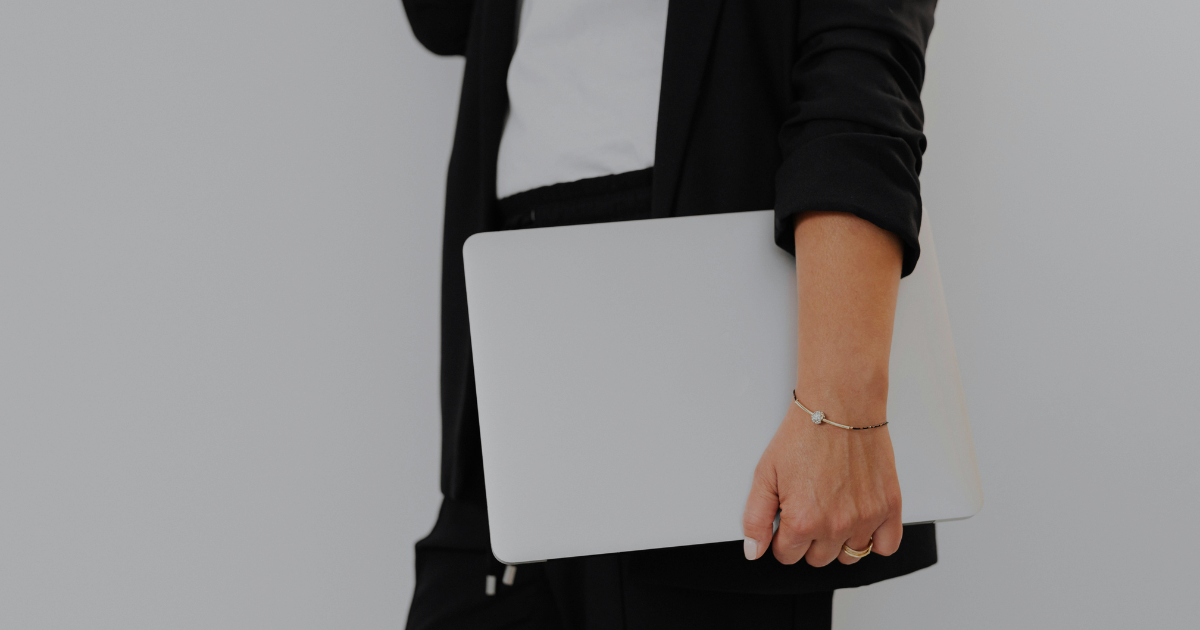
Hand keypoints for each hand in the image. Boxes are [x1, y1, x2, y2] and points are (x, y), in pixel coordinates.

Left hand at [742, 392, 902, 565]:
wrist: (840, 407)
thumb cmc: (804, 435)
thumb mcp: (765, 474)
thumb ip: (755, 518)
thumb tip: (754, 550)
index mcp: (802, 521)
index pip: (787, 555)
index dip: (783, 537)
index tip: (788, 518)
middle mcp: (835, 525)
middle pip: (817, 559)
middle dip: (809, 539)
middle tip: (809, 508)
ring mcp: (865, 518)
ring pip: (849, 556)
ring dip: (839, 541)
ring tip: (833, 511)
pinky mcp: (889, 507)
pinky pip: (886, 546)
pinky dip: (875, 540)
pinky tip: (860, 522)